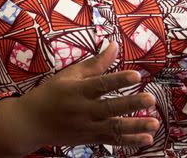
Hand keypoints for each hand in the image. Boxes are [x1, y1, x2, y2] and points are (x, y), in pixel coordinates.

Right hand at [12, 41, 159, 151]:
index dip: (118, 80)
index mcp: (77, 90)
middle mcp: (83, 110)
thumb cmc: (51, 94)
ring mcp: (87, 127)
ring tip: (155, 122)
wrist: (32, 123)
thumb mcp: (69, 75)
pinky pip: (112, 140)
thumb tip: (114, 46)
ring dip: (136, 126)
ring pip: (114, 128)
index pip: (100, 84)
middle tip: (151, 99)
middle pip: (110, 108)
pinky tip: (147, 138)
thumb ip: (94, 63)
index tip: (136, 75)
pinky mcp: (90, 138)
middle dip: (132, 104)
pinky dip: (130, 141)